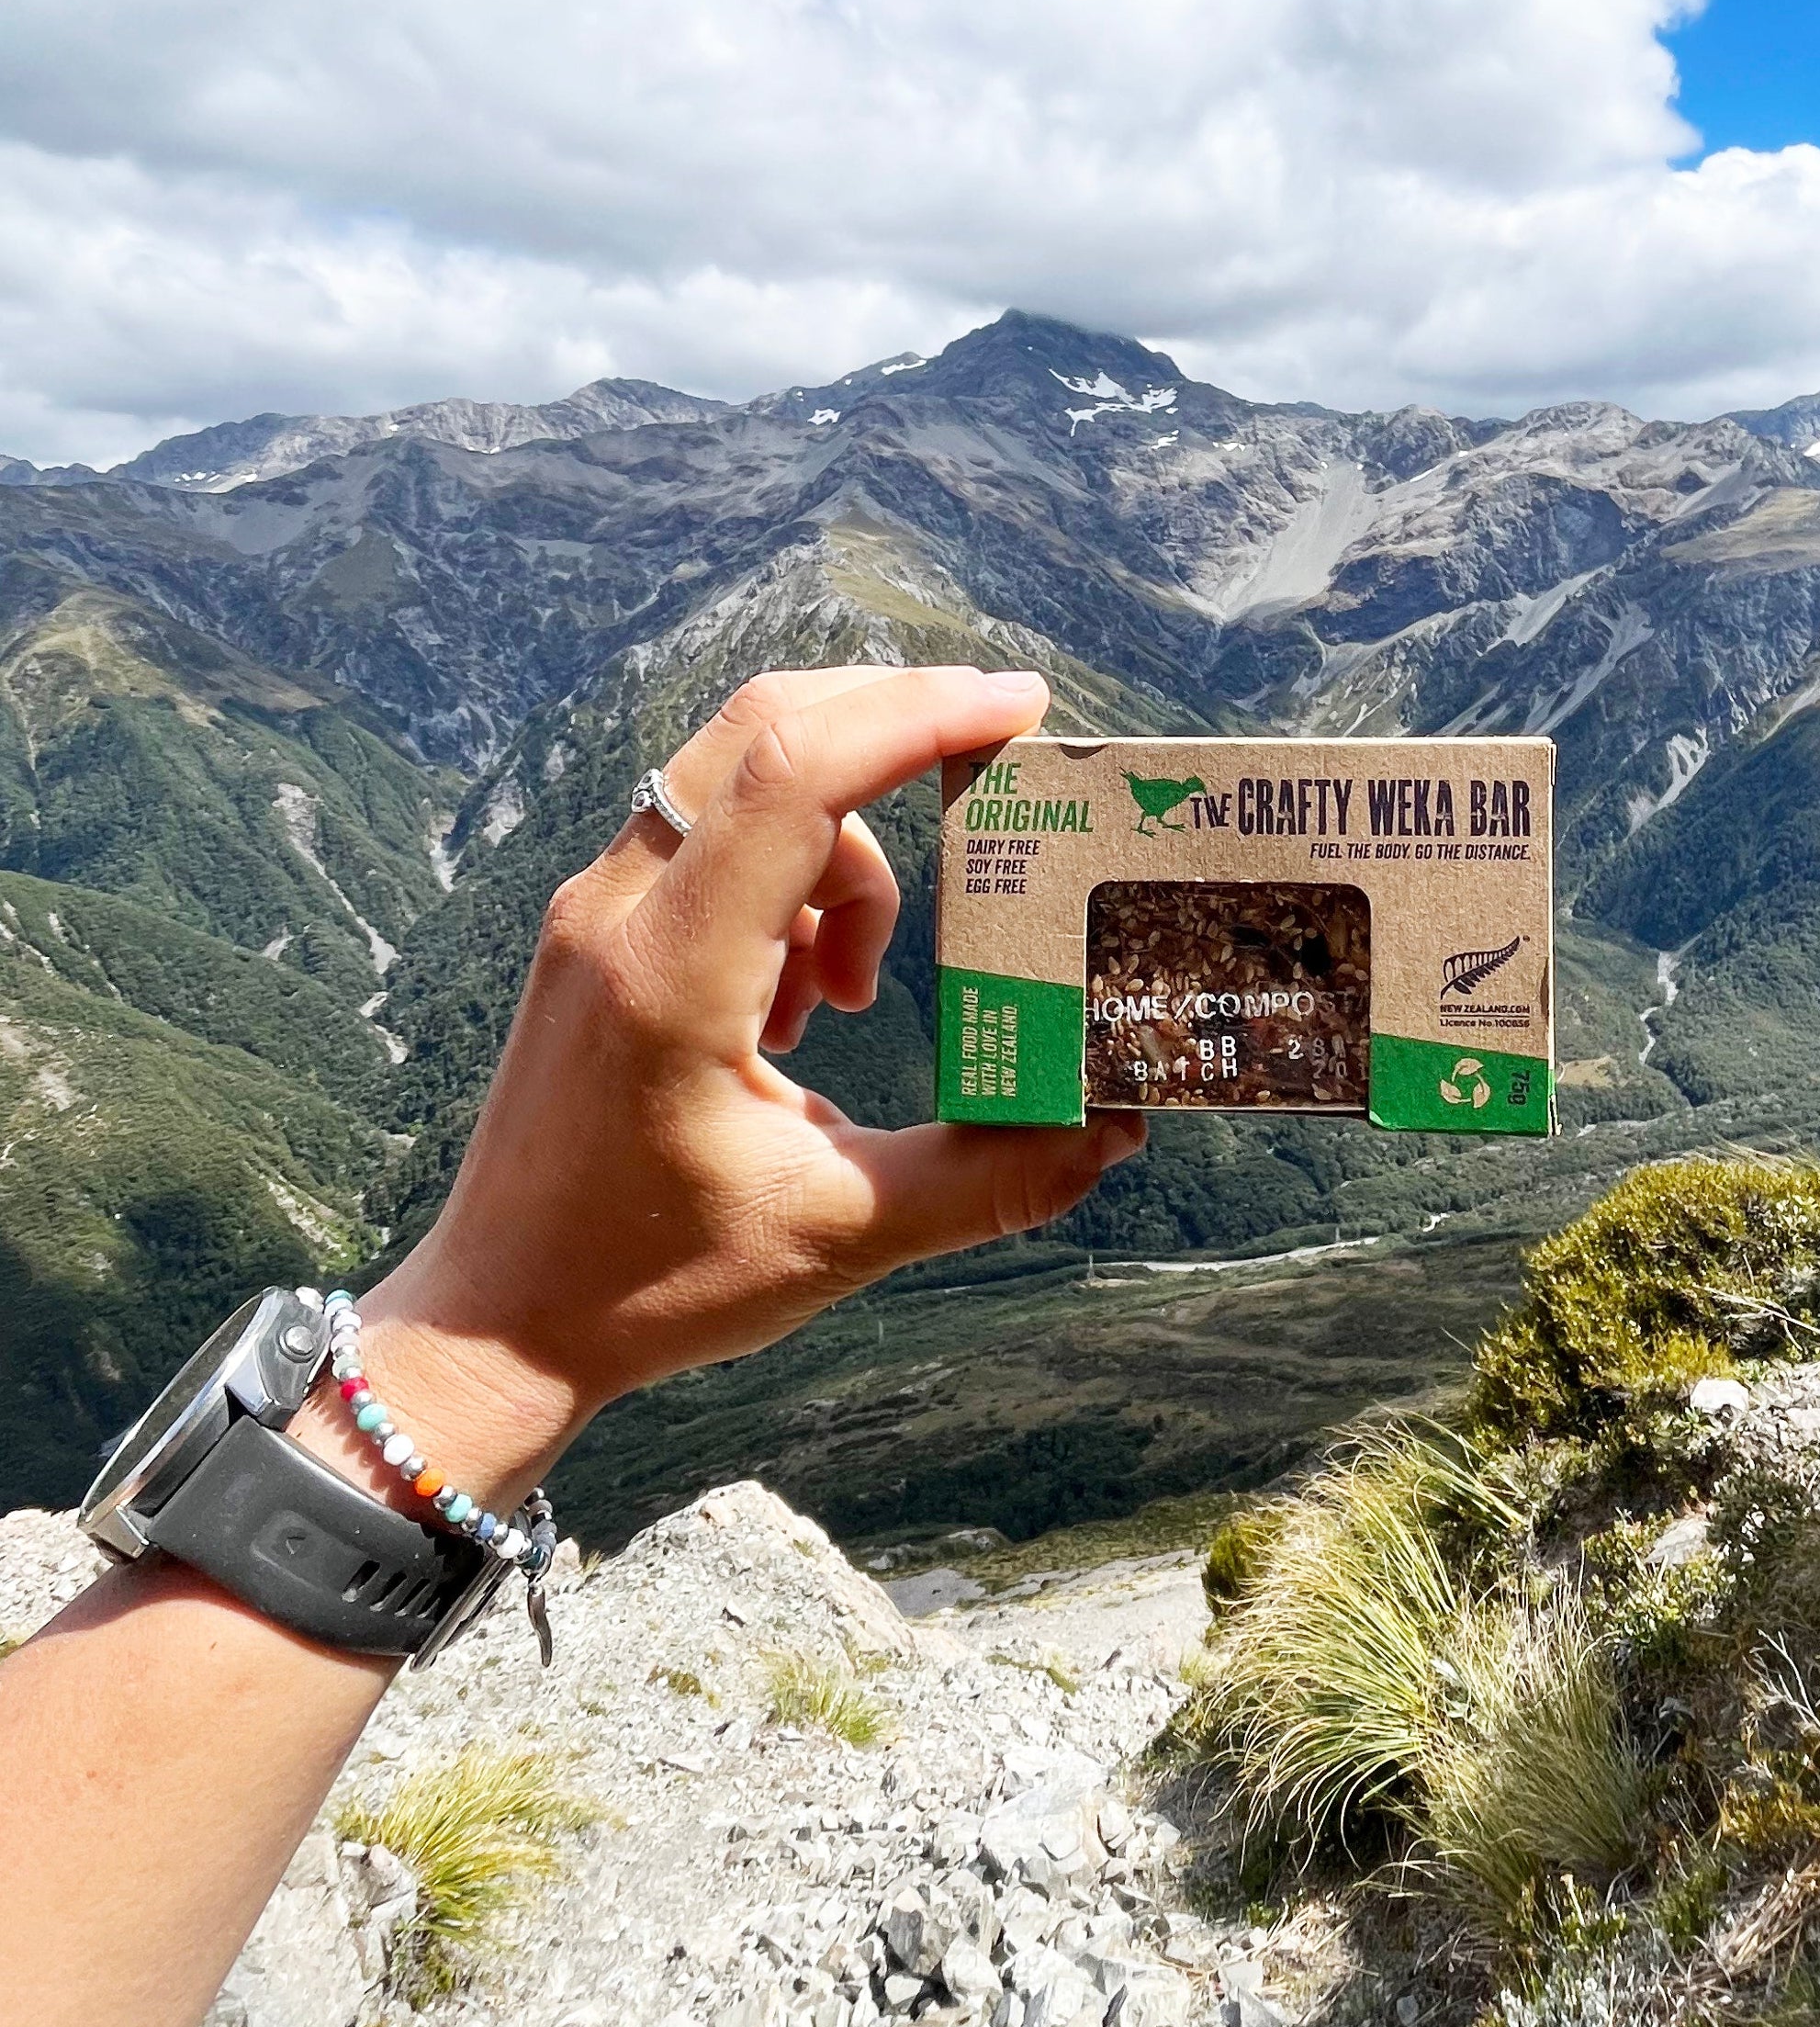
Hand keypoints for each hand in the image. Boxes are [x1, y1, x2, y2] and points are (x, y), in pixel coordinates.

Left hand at [305, 665, 1143, 1504]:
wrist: (497, 1320)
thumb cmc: (647, 1285)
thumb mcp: (841, 1236)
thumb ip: (991, 1177)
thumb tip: (1116, 1127)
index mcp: (673, 976)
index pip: (799, 777)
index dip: (919, 715)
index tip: (1024, 706)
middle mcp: (618, 913)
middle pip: (767, 727)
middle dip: (897, 723)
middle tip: (1001, 765)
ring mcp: (594, 910)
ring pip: (745, 777)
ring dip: (846, 842)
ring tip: (859, 989)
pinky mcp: (594, 928)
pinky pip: (712, 832)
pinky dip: (791, 872)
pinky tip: (804, 998)